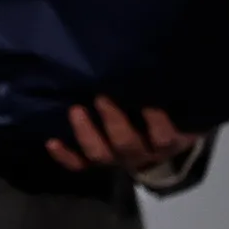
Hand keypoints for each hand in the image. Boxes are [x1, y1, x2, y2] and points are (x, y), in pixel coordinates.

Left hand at [46, 98, 199, 173]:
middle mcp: (143, 154)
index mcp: (168, 140)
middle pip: (127, 145)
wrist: (160, 136)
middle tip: (101, 97)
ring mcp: (117, 159)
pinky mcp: (96, 161)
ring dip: (86, 134)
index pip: (165, 137)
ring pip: (101, 156)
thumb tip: (163, 62)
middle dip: (113, 122)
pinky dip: (65, 157)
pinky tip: (52, 142)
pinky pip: (79, 166)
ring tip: (75, 110)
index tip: (147, 101)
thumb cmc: (168, 108)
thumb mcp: (177, 100)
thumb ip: (171, 87)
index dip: (156, 122)